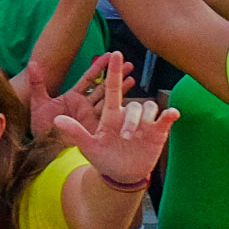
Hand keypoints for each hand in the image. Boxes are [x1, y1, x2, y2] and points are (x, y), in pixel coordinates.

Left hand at [57, 52, 174, 185]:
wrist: (121, 176)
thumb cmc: (102, 158)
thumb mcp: (87, 146)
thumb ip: (74, 132)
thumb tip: (57, 119)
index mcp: (110, 114)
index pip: (112, 88)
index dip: (113, 71)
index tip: (116, 53)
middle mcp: (128, 114)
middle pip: (133, 103)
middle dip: (131, 118)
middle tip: (125, 137)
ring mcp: (144, 122)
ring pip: (149, 107)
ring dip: (144, 120)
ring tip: (137, 139)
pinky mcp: (158, 131)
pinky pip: (166, 117)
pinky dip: (169, 114)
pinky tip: (172, 114)